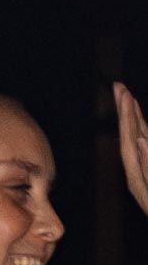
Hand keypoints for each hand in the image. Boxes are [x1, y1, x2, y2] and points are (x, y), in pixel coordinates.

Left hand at [115, 81, 147, 217]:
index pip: (129, 141)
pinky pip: (145, 155)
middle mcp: (139, 177)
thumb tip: (141, 139)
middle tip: (118, 86)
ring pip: (138, 144)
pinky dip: (143, 137)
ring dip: (133, 121)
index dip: (127, 116)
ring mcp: (146, 178)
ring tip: (127, 98)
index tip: (124, 93)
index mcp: (138, 178)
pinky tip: (140, 128)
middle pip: (129, 139)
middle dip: (125, 112)